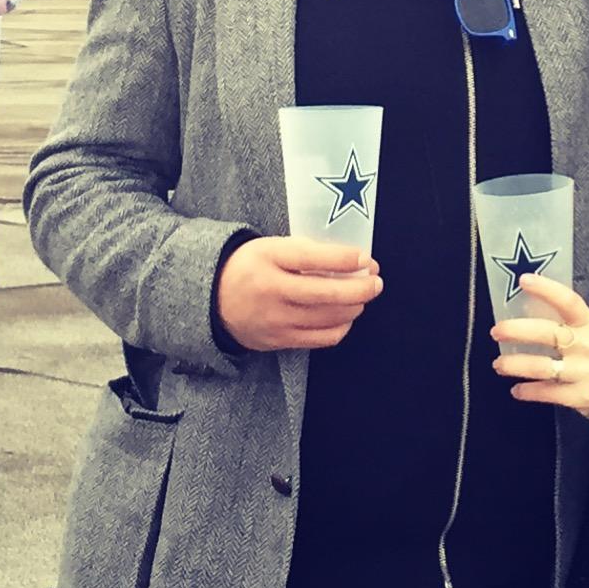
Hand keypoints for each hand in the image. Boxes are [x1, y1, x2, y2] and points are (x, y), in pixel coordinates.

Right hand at [216, 237, 381, 351]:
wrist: (212, 299)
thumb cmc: (250, 265)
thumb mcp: (271, 247)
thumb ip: (306, 251)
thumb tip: (352, 259)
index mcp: (268, 259)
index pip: (311, 259)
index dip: (343, 259)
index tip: (366, 257)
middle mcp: (271, 291)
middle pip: (325, 294)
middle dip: (359, 289)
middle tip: (376, 282)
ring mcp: (275, 320)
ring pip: (327, 319)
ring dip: (354, 308)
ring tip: (363, 297)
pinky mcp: (279, 340)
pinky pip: (320, 338)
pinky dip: (340, 328)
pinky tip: (346, 316)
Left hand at [491, 271, 588, 420]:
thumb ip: (568, 323)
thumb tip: (530, 309)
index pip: (568, 302)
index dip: (546, 289)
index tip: (524, 280)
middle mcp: (584, 345)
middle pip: (547, 333)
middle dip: (517, 331)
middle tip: (496, 331)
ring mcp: (580, 372)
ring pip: (541, 366)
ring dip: (515, 364)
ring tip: (498, 365)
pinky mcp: (577, 396)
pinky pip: (547, 393)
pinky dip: (528, 392)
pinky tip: (516, 390)